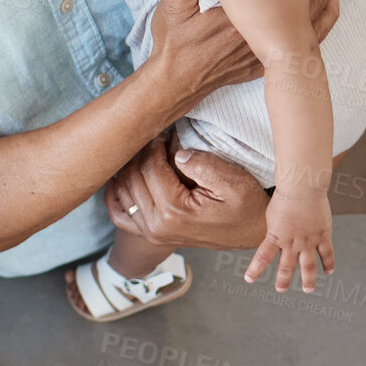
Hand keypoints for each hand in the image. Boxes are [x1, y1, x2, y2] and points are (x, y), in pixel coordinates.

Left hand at [106, 137, 268, 251]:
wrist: (251, 232)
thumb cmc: (246, 207)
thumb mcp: (234, 182)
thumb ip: (204, 165)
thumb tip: (178, 153)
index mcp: (174, 212)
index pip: (149, 167)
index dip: (153, 144)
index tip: (163, 131)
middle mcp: (156, 226)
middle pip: (132, 178)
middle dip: (140, 153)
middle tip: (153, 138)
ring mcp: (150, 232)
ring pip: (122, 191)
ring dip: (127, 168)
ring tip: (143, 152)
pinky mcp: (149, 233)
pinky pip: (119, 214)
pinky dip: (114, 195)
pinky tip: (119, 178)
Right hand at [148, 0, 339, 110]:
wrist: (173, 84)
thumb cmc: (172, 45)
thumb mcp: (172, 9)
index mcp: (242, 16)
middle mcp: (261, 34)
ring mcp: (268, 49)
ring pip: (311, 13)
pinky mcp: (268, 58)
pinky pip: (308, 38)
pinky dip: (325, 17)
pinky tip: (332, 1)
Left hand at [246, 189, 333, 292]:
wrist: (302, 188)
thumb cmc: (284, 197)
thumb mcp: (271, 216)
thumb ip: (274, 230)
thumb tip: (274, 237)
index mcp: (275, 237)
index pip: (262, 257)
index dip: (255, 269)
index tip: (249, 279)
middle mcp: (292, 243)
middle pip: (287, 267)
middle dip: (283, 280)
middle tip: (280, 290)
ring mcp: (308, 241)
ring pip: (308, 266)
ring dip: (308, 279)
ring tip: (307, 289)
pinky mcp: (323, 235)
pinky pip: (327, 253)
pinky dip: (328, 264)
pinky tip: (329, 272)